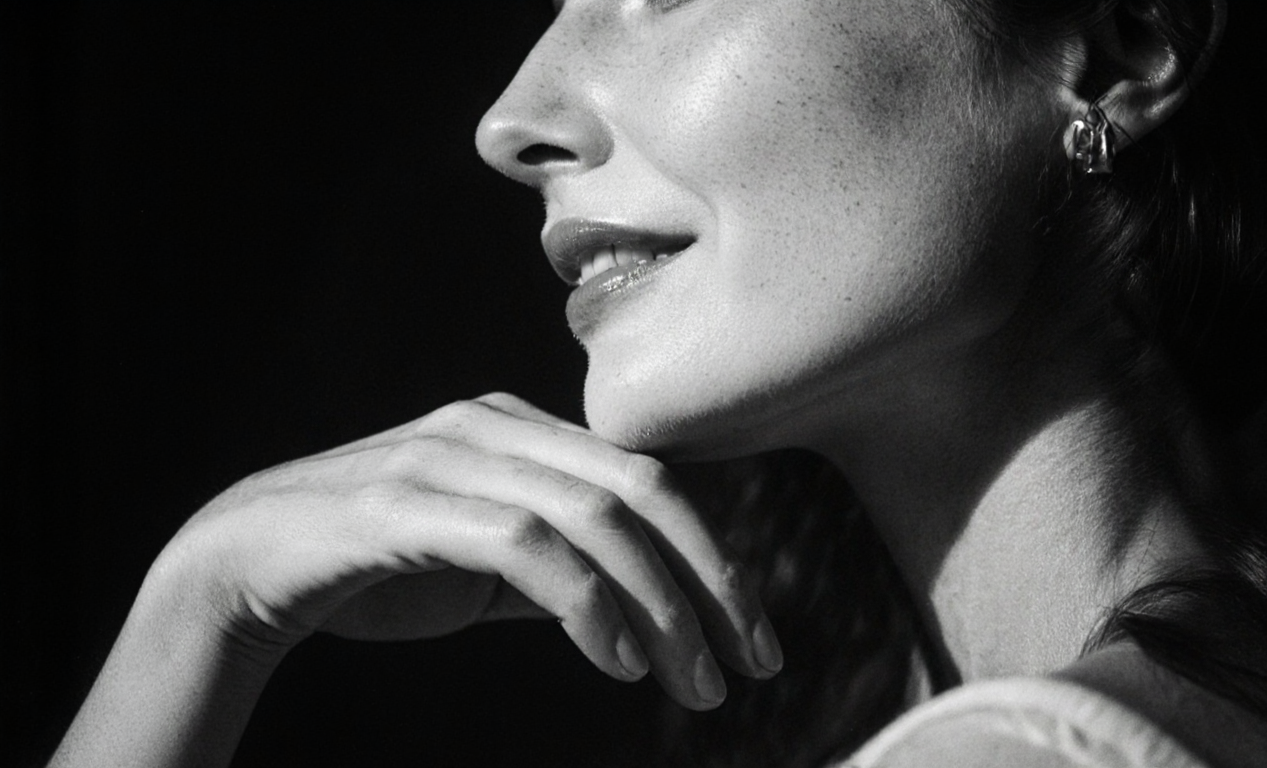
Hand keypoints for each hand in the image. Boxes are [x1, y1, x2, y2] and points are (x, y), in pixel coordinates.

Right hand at [162, 393, 781, 709]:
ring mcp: (451, 454)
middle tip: (753, 662)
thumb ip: (557, 564)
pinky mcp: (409, 500)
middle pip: (640, 489)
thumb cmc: (375, 567)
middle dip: (710, 579)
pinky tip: (617, 660)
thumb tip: (639, 603)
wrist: (245, 566)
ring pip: (594, 516)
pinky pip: (527, 544)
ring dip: (659, 607)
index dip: (713, 555)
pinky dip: (587, 602)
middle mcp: (495, 424)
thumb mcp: (486, 567)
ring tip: (694, 682)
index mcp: (522, 429)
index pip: (648, 481)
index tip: (752, 634)